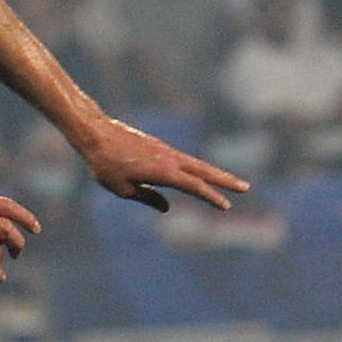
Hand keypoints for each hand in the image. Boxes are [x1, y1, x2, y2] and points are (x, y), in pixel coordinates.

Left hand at [78, 118, 248, 212]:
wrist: (95, 134)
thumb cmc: (105, 164)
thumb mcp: (122, 188)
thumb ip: (147, 198)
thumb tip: (165, 207)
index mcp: (163, 171)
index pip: (194, 186)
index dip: (211, 197)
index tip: (226, 206)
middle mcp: (169, 159)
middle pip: (204, 171)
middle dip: (225, 180)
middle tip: (246, 188)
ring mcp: (165, 151)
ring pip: (195, 164)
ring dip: (213, 173)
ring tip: (230, 182)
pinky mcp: (159, 147)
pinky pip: (182, 161)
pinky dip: (195, 168)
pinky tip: (198, 176)